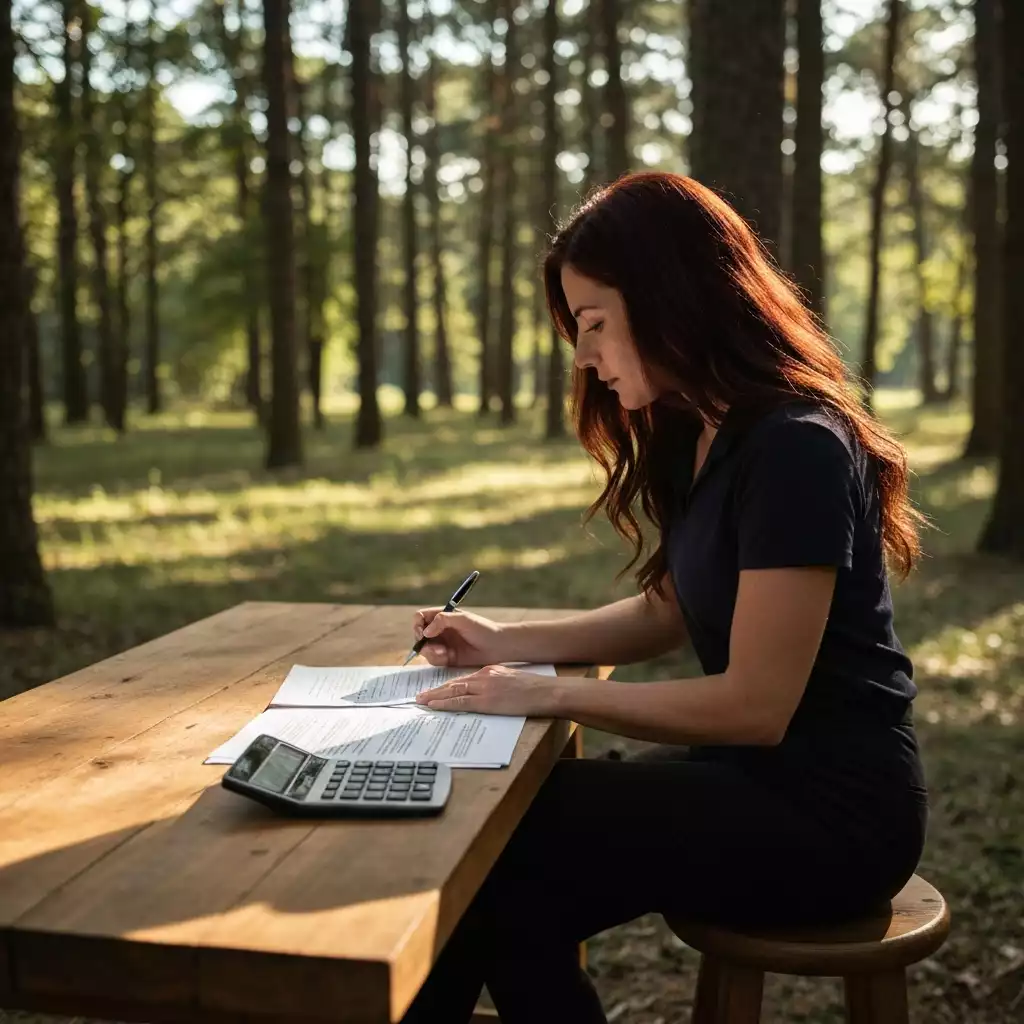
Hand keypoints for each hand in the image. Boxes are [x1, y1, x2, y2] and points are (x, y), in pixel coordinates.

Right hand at [412, 608, 508, 666]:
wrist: (498, 646)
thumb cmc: (483, 628)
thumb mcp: (463, 619)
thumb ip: (442, 620)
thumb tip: (425, 631)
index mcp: (442, 617)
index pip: (420, 618)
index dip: (417, 625)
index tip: (422, 632)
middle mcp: (440, 630)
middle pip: (419, 635)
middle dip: (422, 642)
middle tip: (429, 646)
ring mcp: (443, 644)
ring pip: (425, 649)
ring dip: (430, 651)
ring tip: (443, 652)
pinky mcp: (447, 658)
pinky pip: (434, 660)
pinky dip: (437, 659)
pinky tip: (447, 657)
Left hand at [415, 664, 565, 716]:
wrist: (544, 691)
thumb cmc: (532, 689)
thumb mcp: (509, 679)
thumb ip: (494, 683)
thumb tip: (484, 694)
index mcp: (489, 670)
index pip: (463, 678)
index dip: (447, 685)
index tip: (436, 690)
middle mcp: (483, 676)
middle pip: (453, 683)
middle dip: (436, 690)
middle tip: (420, 696)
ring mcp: (484, 688)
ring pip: (452, 691)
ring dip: (434, 697)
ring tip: (421, 701)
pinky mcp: (486, 701)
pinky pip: (459, 702)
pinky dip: (444, 703)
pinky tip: (434, 706)